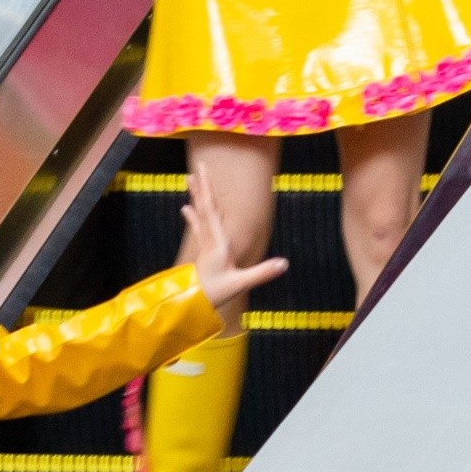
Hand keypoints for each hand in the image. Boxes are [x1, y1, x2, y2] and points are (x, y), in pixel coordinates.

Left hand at [181, 170, 289, 333]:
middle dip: (202, 187)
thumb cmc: (215, 293)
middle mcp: (209, 239)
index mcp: (218, 242)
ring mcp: (205, 244)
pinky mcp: (203, 251)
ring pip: (200, 214)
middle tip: (198, 167)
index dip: (208, 190)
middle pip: (205, 207)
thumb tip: (285, 263)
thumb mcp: (241, 283)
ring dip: (196, 196)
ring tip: (188, 178)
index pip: (212, 211)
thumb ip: (263, 272)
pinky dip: (193, 215)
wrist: (192, 304)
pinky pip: (198, 227)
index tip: (204, 173)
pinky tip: (185, 207)